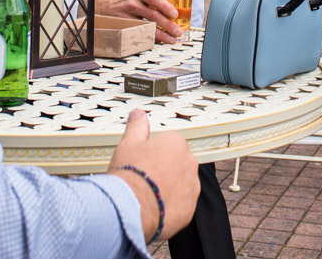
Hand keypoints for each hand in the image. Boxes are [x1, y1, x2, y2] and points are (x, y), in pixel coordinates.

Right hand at [97, 0, 182, 43]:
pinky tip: (158, 41)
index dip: (166, 6)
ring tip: (171, 39)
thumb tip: (174, 17)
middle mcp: (133, 4)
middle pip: (152, 15)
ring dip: (161, 34)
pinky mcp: (123, 27)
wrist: (105, 9)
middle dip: (168, 25)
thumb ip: (152, 5)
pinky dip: (150, 38)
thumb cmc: (127, 4)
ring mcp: (127, 16)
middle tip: (178, 32)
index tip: (175, 14)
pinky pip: (139, 34)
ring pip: (146, 27)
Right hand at [109, 109, 199, 240]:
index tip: (142, 163)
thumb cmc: (130, 172)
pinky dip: (170, 207)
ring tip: (148, 196)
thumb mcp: (128, 143)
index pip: (168, 145)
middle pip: (176, 164)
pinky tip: (154, 208)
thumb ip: (137, 127)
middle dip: (164, 170)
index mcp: (176, 143)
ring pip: (180, 185)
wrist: (132, 207)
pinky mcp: (189, 208)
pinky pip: (180, 205)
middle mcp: (189, 162)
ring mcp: (192, 186)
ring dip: (169, 189)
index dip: (152, 154)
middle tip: (144, 179)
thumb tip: (138, 113)